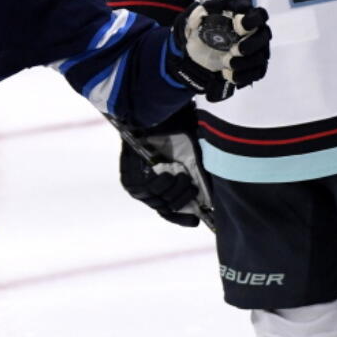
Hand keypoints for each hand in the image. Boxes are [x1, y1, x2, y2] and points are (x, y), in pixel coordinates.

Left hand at [118, 111, 212, 227]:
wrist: (160, 115)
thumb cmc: (178, 134)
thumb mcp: (192, 161)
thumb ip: (197, 181)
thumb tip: (208, 204)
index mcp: (160, 186)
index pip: (168, 211)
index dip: (181, 218)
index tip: (195, 220)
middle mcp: (145, 188)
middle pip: (165, 207)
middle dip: (182, 200)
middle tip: (192, 187)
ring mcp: (135, 183)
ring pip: (157, 201)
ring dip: (174, 191)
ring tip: (183, 176)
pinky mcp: (128, 176)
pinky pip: (146, 189)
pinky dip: (160, 184)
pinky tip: (168, 174)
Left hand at [166, 0, 270, 101]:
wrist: (200, 50)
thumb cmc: (203, 29)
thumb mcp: (195, 20)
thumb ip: (197, 14)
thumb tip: (201, 13)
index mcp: (244, 15)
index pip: (259, 15)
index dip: (253, 20)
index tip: (239, 26)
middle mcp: (256, 32)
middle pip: (264, 36)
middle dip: (251, 44)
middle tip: (235, 50)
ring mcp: (257, 49)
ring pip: (261, 56)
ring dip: (245, 62)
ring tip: (226, 64)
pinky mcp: (255, 65)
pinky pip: (257, 72)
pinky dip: (244, 76)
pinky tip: (229, 75)